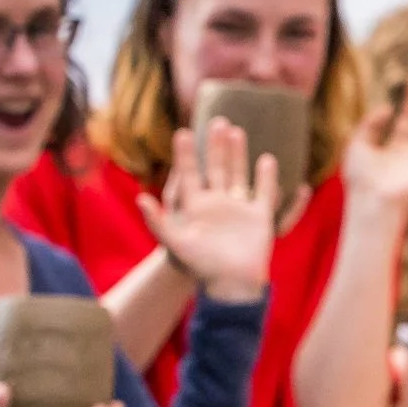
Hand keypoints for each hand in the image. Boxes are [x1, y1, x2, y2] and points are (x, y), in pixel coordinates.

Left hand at [136, 119, 277, 301]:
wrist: (231, 285)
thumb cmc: (200, 266)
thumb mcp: (175, 243)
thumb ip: (158, 222)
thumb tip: (140, 198)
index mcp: (195, 206)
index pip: (189, 173)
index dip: (185, 154)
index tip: (183, 132)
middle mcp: (216, 203)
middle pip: (215, 168)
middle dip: (215, 145)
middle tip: (216, 121)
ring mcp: (238, 208)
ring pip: (238, 174)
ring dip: (238, 153)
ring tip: (237, 131)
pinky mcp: (259, 217)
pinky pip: (263, 192)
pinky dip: (266, 177)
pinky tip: (267, 159)